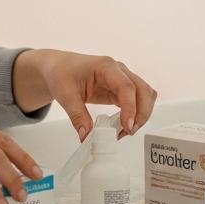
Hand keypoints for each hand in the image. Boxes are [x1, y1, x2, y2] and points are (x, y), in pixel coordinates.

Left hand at [13, 49, 156, 140]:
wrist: (59, 67)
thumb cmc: (61, 73)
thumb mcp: (65, 95)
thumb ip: (77, 115)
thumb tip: (87, 136)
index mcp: (105, 67)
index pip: (126, 86)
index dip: (130, 107)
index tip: (127, 126)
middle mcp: (119, 70)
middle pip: (143, 90)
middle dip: (141, 113)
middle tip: (129, 132)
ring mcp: (122, 79)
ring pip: (145, 95)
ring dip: (141, 114)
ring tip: (125, 131)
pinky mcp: (121, 89)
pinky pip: (137, 101)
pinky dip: (135, 114)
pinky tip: (123, 126)